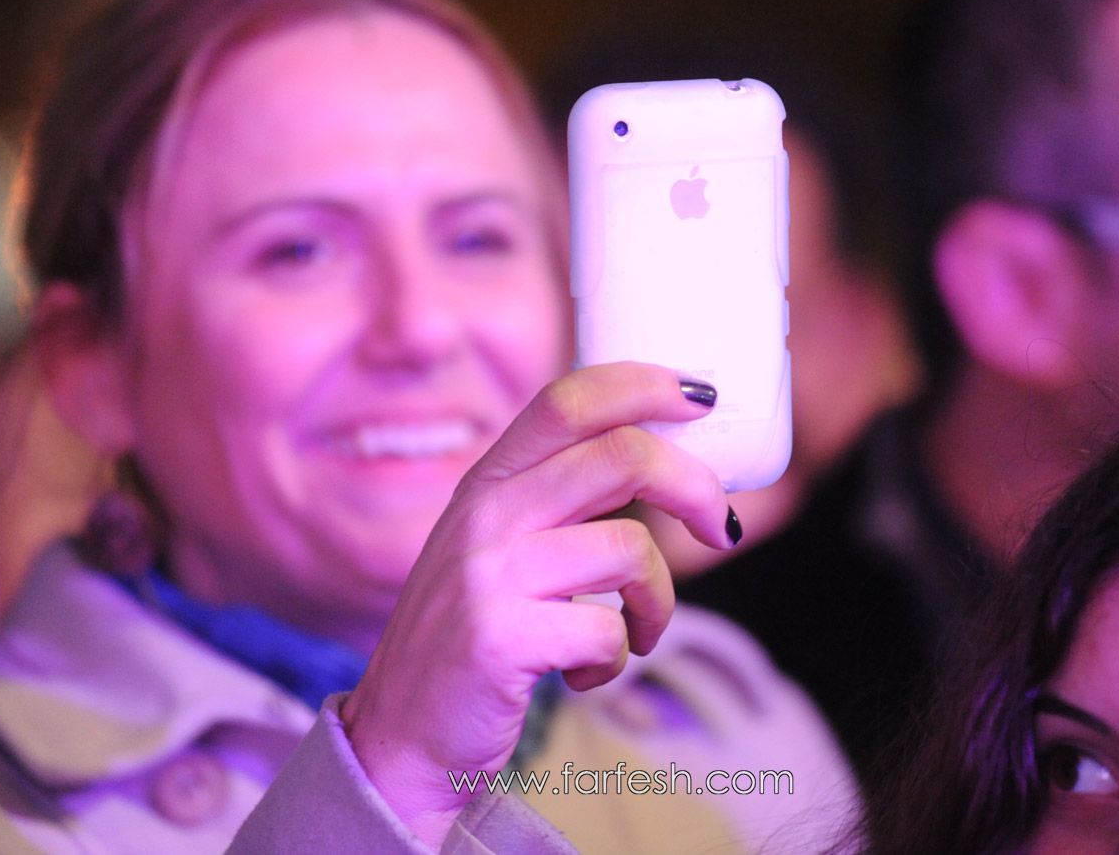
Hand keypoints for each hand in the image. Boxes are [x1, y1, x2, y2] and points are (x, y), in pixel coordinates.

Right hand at [340, 362, 734, 845]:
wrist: (398, 733)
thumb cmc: (469, 636)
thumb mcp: (496, 546)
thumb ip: (556, 500)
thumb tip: (660, 465)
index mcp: (489, 481)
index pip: (570, 399)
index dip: (646, 385)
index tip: (702, 397)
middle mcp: (486, 513)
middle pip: (623, 456)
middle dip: (697, 487)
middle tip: (719, 529)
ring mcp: (490, 573)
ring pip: (631, 548)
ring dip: (658, 602)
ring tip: (635, 632)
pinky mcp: (501, 636)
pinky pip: (608, 630)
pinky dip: (615, 660)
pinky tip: (582, 673)